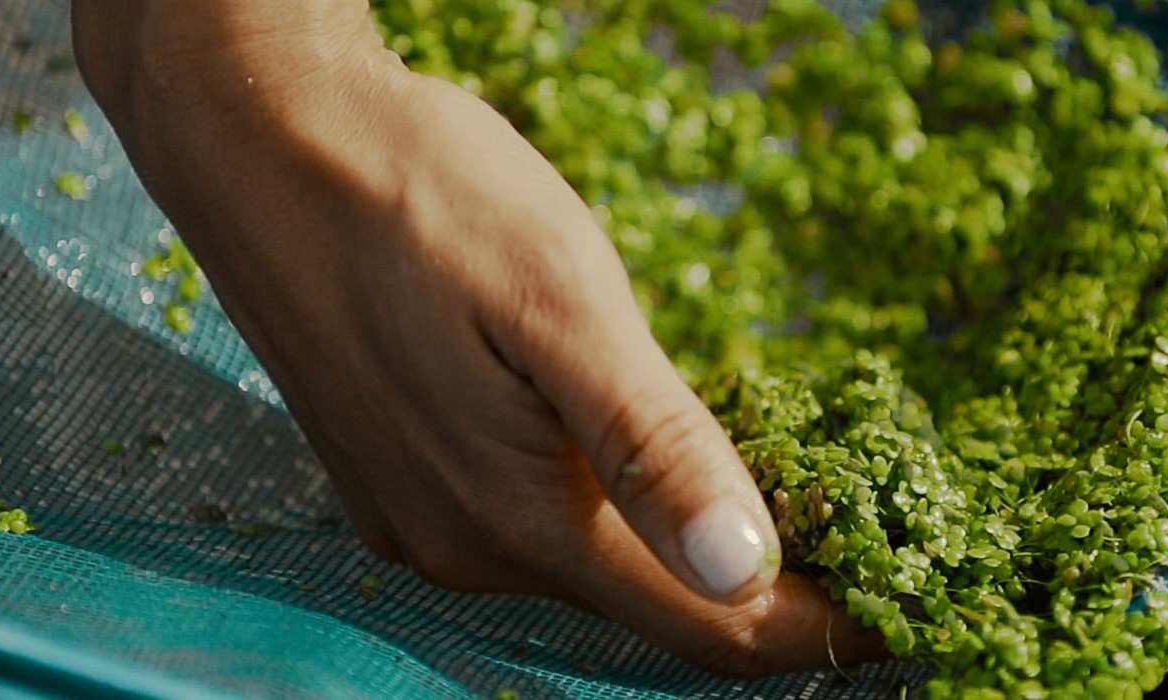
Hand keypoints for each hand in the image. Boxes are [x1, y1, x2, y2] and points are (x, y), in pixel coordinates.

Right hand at [69, 0, 880, 673]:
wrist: (255, 135)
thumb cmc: (415, 196)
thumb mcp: (561, 302)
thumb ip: (656, 446)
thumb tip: (750, 573)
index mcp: (522, 520)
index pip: (711, 627)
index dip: (824, 628)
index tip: (912, 599)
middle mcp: (469, 551)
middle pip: (657, 611)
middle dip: (770, 587)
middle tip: (869, 530)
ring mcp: (425, 523)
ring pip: (597, 568)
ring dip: (691, 546)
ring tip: (787, 488)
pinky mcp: (399, 483)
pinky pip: (538, 527)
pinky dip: (614, 509)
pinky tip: (648, 452)